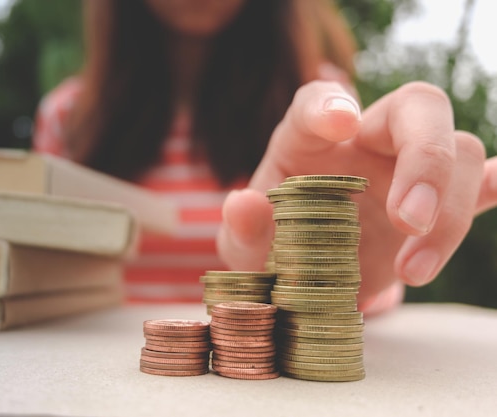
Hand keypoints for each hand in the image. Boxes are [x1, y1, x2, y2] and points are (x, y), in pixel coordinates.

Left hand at [216, 80, 485, 313]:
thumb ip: (243, 228)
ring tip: (413, 269)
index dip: (330, 104)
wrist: (305, 283)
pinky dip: (491, 185)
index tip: (340, 124)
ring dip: (449, 211)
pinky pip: (475, 182)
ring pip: (458, 152)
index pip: (319, 101)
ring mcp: (403, 169)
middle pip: (416, 108)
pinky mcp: (433, 205)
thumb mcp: (245, 249)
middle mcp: (362, 142)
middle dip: (424, 157)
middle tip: (408, 218)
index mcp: (306, 140)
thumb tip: (245, 205)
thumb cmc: (270, 252)